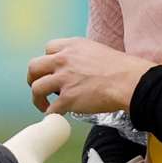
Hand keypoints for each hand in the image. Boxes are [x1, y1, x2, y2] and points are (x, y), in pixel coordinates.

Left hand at [27, 37, 156, 114]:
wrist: (129, 82)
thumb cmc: (120, 68)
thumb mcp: (96, 50)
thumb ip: (81, 55)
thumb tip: (76, 67)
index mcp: (72, 46)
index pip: (48, 48)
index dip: (48, 61)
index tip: (51, 70)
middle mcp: (64, 60)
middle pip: (34, 67)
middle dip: (32, 78)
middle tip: (38, 87)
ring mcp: (64, 79)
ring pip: (36, 88)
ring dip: (38, 99)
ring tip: (44, 105)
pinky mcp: (68, 98)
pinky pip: (50, 109)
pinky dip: (51, 114)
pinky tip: (57, 115)